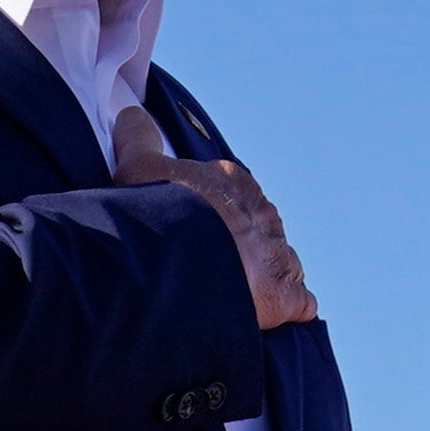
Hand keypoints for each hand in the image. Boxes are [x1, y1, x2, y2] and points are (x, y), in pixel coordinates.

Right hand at [115, 107, 315, 328]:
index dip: (209, 213)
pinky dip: (287, 310)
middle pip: (256, 228)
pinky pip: (299, 303)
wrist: (180, 260)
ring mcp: (278, 254)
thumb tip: (130, 111)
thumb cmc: (157, 210)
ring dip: (261, 278)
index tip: (187, 231)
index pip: (230, 192)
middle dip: (237, 246)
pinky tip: (264, 318)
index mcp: (232, 183)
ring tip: (229, 297)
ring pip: (279, 263)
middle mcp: (262, 214)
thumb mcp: (136, 167)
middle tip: (202, 267)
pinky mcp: (286, 295)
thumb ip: (136, 138)